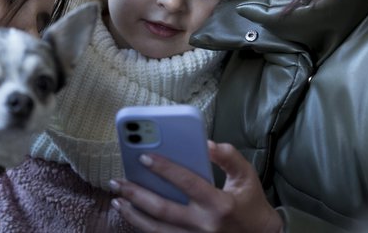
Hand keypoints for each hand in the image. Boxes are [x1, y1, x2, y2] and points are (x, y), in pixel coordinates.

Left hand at [110, 141, 282, 232]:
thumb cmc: (251, 204)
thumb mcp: (246, 176)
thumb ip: (229, 157)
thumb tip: (207, 143)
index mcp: (219, 204)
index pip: (188, 183)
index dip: (165, 169)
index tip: (144, 156)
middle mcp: (204, 225)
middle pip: (163, 210)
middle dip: (137, 195)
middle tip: (117, 182)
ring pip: (157, 230)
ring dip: (133, 215)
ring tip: (116, 200)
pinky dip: (144, 227)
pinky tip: (132, 214)